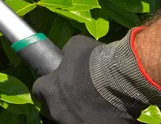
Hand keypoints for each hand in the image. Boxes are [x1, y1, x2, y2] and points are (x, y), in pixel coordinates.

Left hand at [32, 29, 160, 123]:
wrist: (122, 78)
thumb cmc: (95, 60)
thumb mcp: (76, 45)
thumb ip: (66, 52)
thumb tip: (66, 55)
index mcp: (50, 90)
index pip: (39, 91)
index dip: (48, 87)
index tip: (56, 83)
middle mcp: (57, 111)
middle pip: (55, 107)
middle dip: (63, 101)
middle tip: (78, 92)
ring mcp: (72, 123)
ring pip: (69, 118)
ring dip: (77, 111)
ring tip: (93, 102)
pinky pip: (89, 123)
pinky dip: (94, 118)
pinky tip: (104, 111)